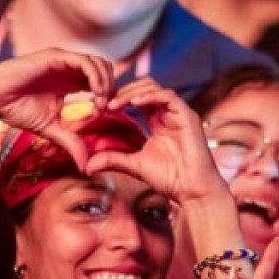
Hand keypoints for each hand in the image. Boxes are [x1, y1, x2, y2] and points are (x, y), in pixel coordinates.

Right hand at [0, 49, 114, 169]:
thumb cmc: (16, 109)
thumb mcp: (50, 129)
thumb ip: (70, 142)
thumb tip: (86, 167)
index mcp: (68, 82)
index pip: (99, 83)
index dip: (108, 96)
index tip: (107, 115)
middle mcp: (68, 68)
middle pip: (104, 69)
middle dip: (111, 87)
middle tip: (107, 108)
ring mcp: (63, 61)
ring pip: (98, 63)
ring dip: (105, 82)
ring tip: (101, 102)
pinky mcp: (56, 57)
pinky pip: (85, 62)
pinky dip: (95, 77)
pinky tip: (95, 94)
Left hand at [85, 78, 225, 203]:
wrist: (191, 190)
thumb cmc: (170, 179)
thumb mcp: (134, 165)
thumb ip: (113, 160)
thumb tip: (87, 165)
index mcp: (158, 121)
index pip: (137, 97)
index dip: (118, 98)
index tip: (100, 107)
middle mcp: (169, 113)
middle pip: (144, 87)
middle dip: (122, 91)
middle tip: (104, 102)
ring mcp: (179, 113)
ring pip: (155, 87)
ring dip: (132, 92)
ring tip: (114, 103)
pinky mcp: (188, 116)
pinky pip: (168, 96)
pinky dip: (150, 96)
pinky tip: (134, 102)